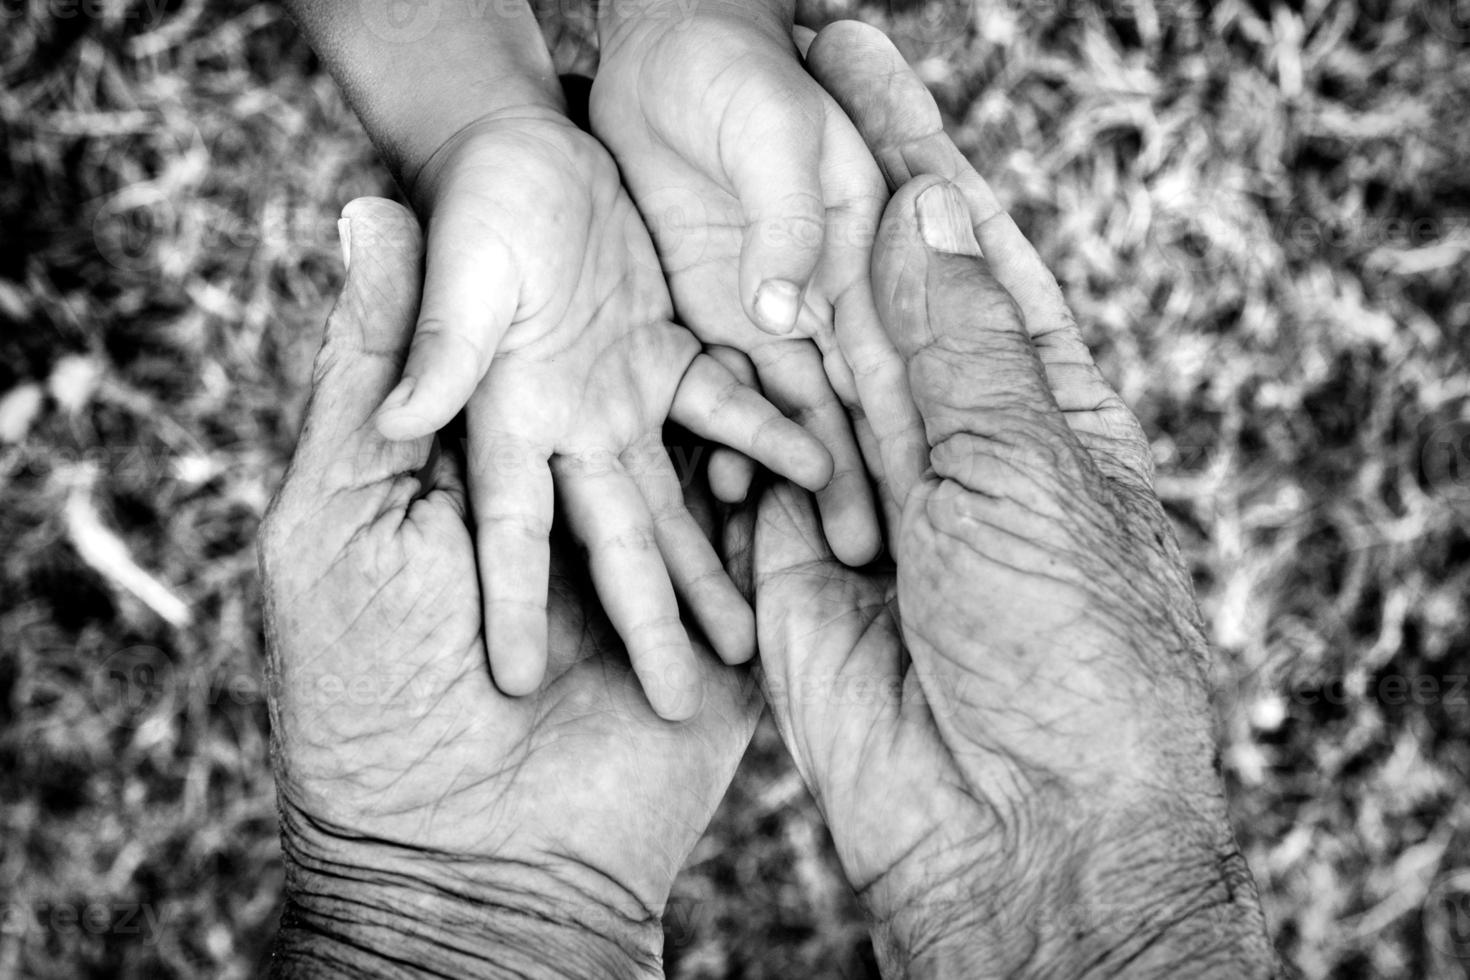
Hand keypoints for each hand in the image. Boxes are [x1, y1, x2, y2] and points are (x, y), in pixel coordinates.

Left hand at [260, 199, 762, 977]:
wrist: (460, 865)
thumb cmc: (365, 694)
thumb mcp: (337, 513)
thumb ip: (371, 373)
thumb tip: (366, 208)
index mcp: (481, 485)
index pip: (540, 362)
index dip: (573, 281)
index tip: (606, 196)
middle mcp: (570, 530)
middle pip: (640, 421)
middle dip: (678, 355)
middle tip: (736, 256)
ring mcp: (646, 595)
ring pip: (712, 490)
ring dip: (760, 437)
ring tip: (811, 351)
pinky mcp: (720, 654)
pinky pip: (765, 566)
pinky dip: (802, 511)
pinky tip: (843, 457)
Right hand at [371, 108, 830, 714]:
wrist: (521, 150)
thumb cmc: (477, 199)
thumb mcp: (462, 270)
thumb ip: (444, 345)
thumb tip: (396, 417)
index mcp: (508, 417)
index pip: (511, 529)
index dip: (514, 606)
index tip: (516, 686)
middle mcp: (566, 428)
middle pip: (615, 541)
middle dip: (646, 623)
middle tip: (679, 708)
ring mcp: (619, 399)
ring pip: (676, 500)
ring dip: (710, 567)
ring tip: (749, 644)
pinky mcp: (665, 358)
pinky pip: (726, 410)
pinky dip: (768, 443)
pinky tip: (815, 481)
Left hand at [591, 1, 913, 563]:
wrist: (666, 47)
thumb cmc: (740, 75)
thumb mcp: (779, 137)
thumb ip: (787, 225)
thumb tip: (784, 315)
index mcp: (861, 252)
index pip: (893, 355)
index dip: (906, 427)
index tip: (921, 503)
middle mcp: (823, 296)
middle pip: (852, 401)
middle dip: (871, 477)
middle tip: (883, 558)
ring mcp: (767, 313)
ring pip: (795, 411)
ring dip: (810, 478)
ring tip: (834, 552)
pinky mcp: (710, 316)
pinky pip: (723, 391)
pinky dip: (732, 440)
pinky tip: (730, 492)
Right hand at [745, 24, 1276, 976]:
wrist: (1012, 823)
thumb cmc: (1060, 642)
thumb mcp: (1020, 467)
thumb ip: (961, 341)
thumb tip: (926, 211)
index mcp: (1039, 401)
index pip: (967, 242)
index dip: (913, 142)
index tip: (856, 55)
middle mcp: (953, 439)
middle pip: (876, 288)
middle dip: (823, 190)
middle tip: (763, 83)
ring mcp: (871, 498)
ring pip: (804, 367)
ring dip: (760, 285)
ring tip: (697, 184)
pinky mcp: (800, 560)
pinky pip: (750, 465)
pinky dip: (722, 411)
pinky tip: (679, 325)